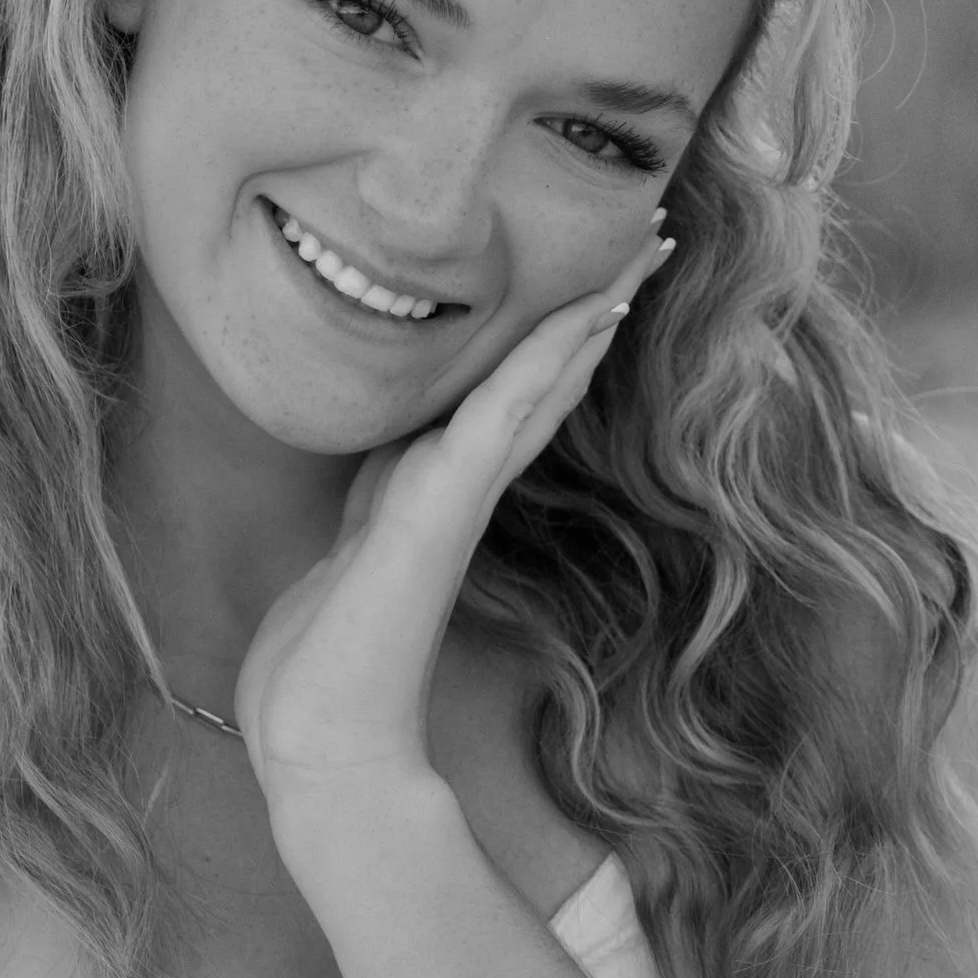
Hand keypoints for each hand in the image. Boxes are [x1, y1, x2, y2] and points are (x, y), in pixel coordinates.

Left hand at [234, 218, 677, 822]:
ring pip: (535, 386)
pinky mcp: (440, 511)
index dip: (558, 332)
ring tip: (637, 258)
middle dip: (595, 306)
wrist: (326, 739)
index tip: (603, 272)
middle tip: (652, 238)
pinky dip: (541, 366)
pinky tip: (582, 320)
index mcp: (438, 488)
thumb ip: (378, 496)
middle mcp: (459, 485)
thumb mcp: (349, 546)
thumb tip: (394, 459)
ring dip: (586, 317)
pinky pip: (498, 420)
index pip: (513, 393)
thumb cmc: (327, 660)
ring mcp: (456, 497)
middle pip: (543, 377)